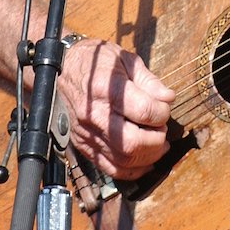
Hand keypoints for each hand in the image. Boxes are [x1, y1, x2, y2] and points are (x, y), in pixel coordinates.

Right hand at [56, 37, 174, 179]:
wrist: (61, 69)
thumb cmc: (94, 61)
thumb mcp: (124, 59)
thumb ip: (148, 81)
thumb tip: (168, 98)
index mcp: (105, 89)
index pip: (144, 111)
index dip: (162, 113)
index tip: (165, 107)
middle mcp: (94, 115)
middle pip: (133, 142)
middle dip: (157, 139)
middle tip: (162, 127)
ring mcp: (87, 133)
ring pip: (123, 160)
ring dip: (148, 156)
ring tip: (158, 143)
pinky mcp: (83, 145)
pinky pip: (110, 168)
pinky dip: (132, 170)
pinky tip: (144, 159)